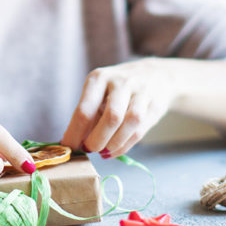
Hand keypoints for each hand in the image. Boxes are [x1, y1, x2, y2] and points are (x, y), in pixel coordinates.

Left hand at [60, 59, 175, 157]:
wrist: (155, 74)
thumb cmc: (117, 89)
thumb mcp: (99, 93)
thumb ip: (88, 116)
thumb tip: (72, 143)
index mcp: (99, 78)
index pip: (84, 110)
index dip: (75, 134)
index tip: (69, 147)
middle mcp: (120, 82)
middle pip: (111, 117)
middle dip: (97, 140)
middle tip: (89, 150)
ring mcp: (141, 92)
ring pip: (129, 123)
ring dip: (114, 144)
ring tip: (103, 152)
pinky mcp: (155, 104)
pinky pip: (140, 130)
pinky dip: (125, 145)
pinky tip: (115, 150)